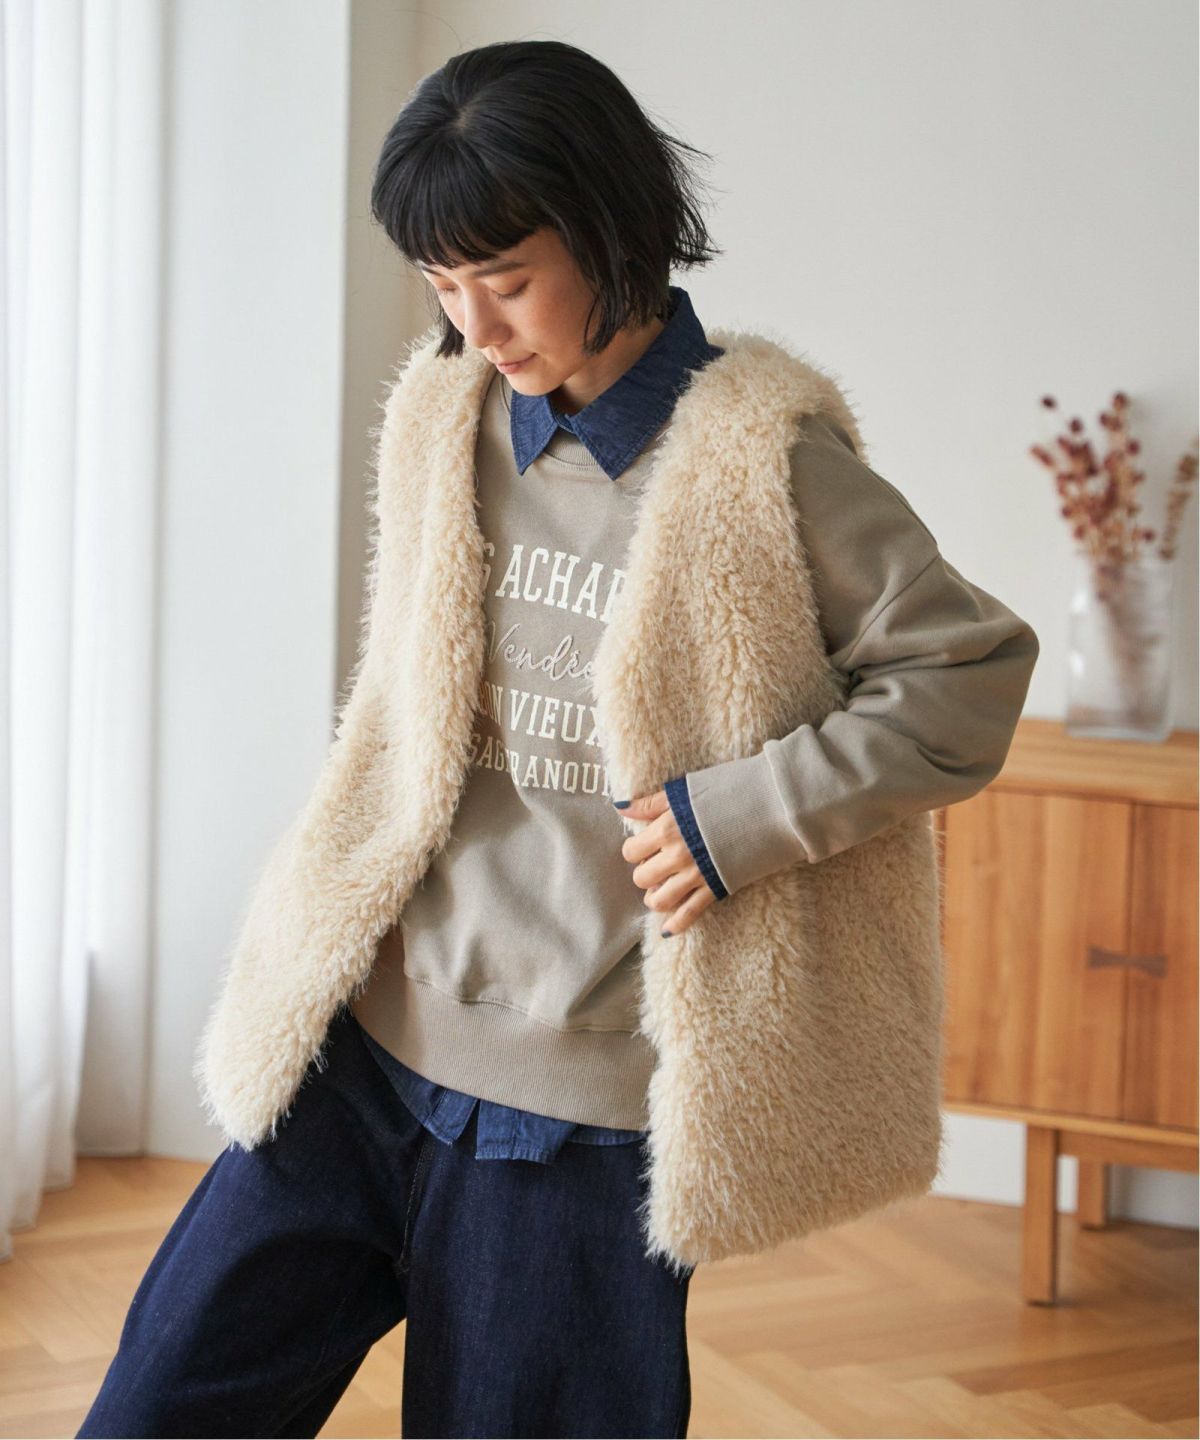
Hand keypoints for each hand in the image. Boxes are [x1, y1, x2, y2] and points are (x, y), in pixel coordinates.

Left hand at [616, 789, 716, 936]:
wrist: (772, 805)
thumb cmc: (729, 790)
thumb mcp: (684, 790)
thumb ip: (650, 804)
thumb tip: (620, 809)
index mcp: (666, 829)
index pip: (631, 852)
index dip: (636, 849)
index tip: (647, 845)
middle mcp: (677, 856)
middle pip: (641, 878)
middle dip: (646, 872)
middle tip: (659, 864)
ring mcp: (696, 875)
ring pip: (658, 901)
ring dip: (657, 897)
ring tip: (663, 888)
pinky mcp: (716, 888)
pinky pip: (689, 914)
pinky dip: (675, 924)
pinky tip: (667, 929)